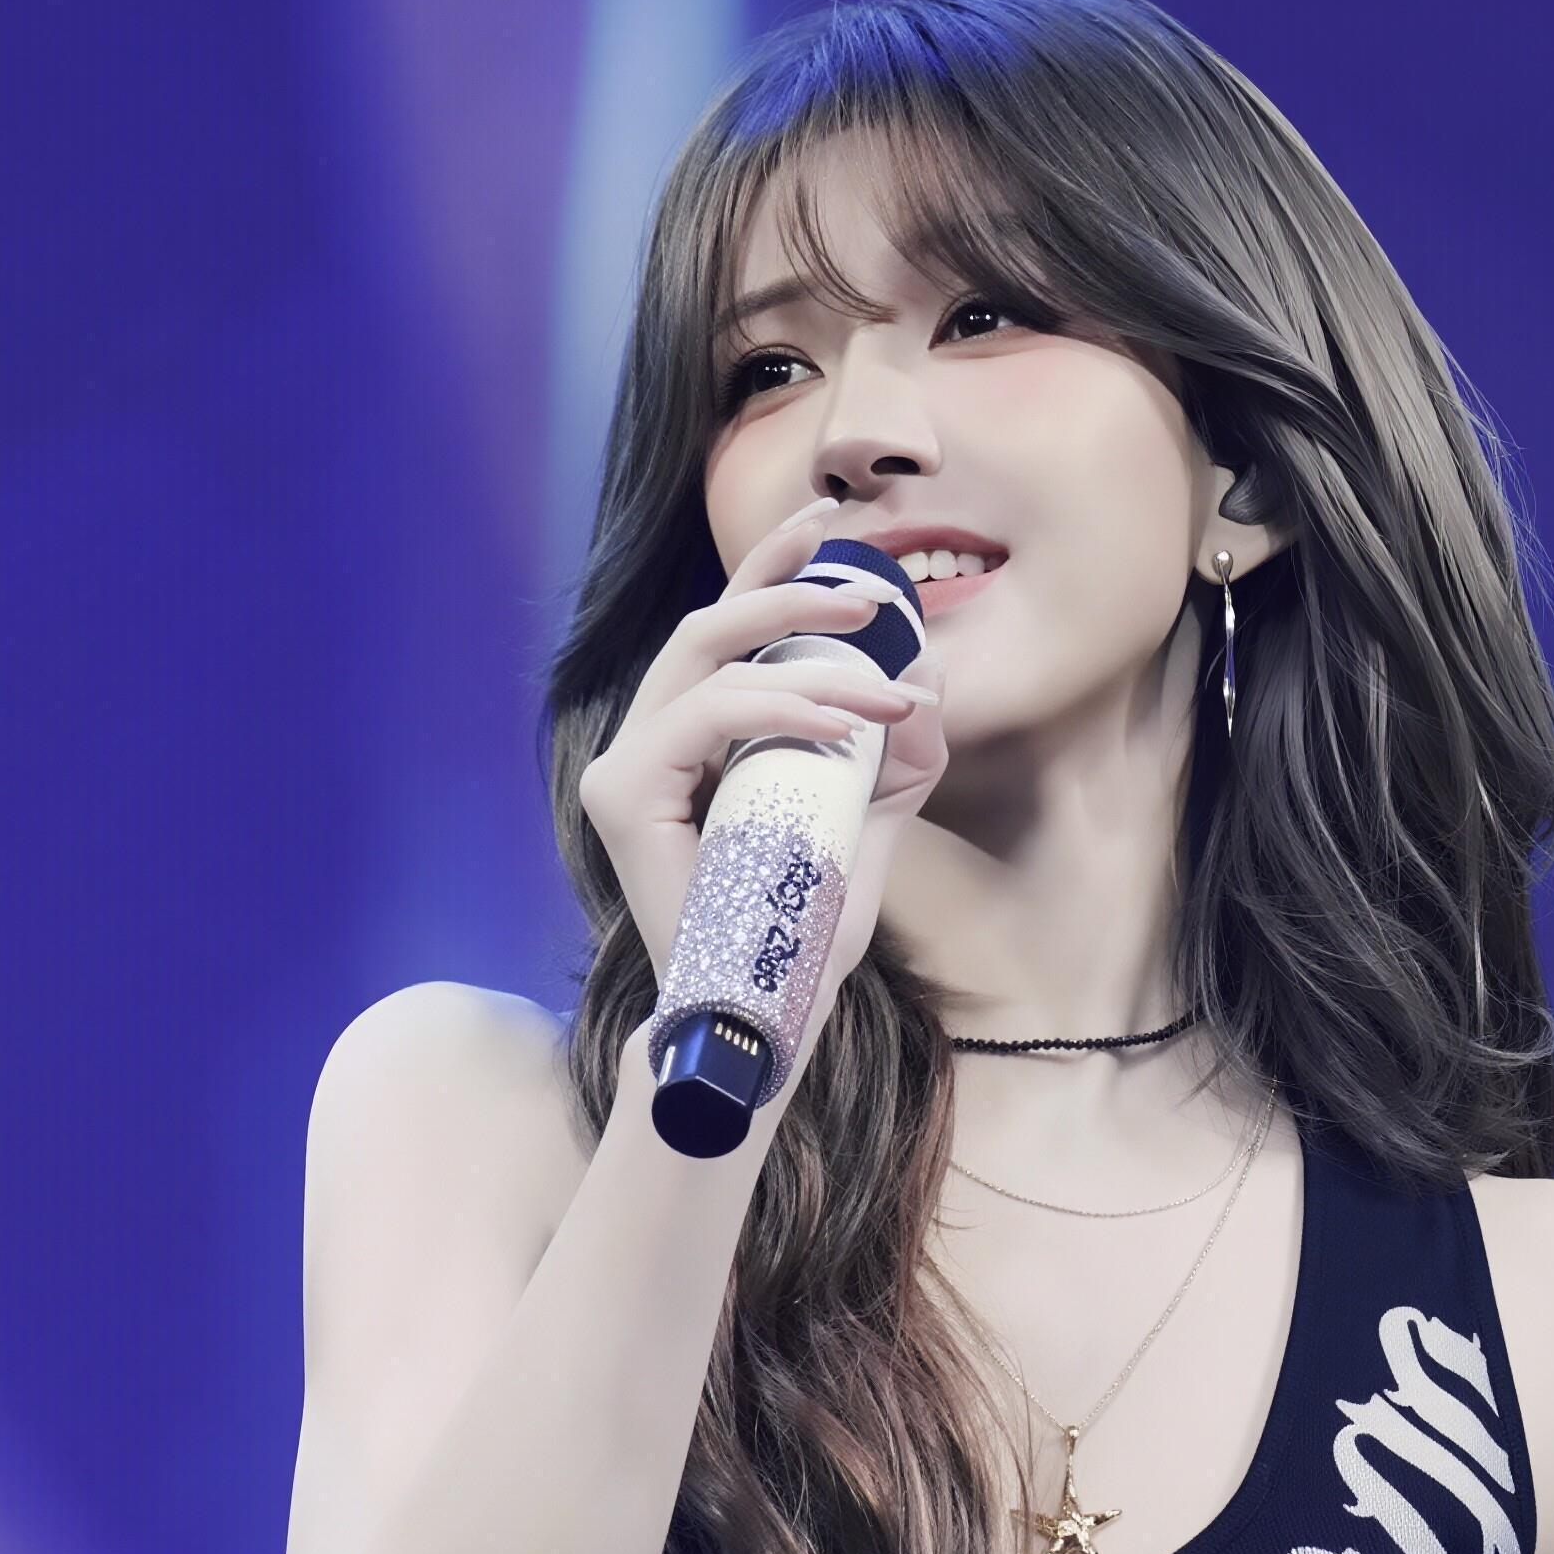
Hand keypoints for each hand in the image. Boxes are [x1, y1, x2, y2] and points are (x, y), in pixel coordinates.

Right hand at [578, 493, 946, 1018]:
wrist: (758, 1019)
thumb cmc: (795, 939)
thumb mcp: (862, 835)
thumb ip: (889, 770)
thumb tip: (931, 690)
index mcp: (690, 741)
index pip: (729, 635)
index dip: (776, 571)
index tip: (839, 535)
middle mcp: (648, 741)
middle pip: (711, 624)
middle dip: (793, 588)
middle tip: (874, 593)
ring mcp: (625, 765)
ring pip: (709, 657)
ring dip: (806, 656)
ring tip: (885, 688)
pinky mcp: (622, 792)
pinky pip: (706, 716)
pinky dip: (779, 707)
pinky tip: (841, 724)